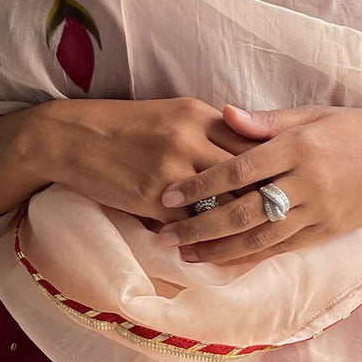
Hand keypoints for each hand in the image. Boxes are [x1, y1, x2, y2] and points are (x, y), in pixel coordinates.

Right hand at [30, 96, 264, 224]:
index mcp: (200, 114)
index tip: (290, 184)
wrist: (71, 137)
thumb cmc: (126, 127)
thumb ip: (210, 132)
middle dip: (268, 196)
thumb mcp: (173, 115)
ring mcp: (172, 168)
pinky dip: (203, 236)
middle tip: (287, 216)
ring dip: (239, 223)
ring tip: (257, 238)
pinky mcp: (152, 196)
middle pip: (248, 172)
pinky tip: (214, 247)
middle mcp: (191, 137)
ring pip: (223, 201)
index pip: (253, 141)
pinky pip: (190, 222)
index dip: (274, 166)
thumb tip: (249, 158)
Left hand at [155, 103, 361, 264]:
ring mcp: (319, 212)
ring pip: (260, 238)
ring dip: (218, 249)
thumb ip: (267, 120)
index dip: (202, 184)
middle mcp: (308, 182)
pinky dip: (249, 258)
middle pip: (245, 212)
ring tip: (184, 254)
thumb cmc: (355, 130)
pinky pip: (281, 250)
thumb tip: (223, 113)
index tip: (168, 194)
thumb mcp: (314, 114)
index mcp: (301, 147)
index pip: (241, 170)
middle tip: (164, 234)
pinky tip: (222, 261)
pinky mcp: (326, 232)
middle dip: (200, 226)